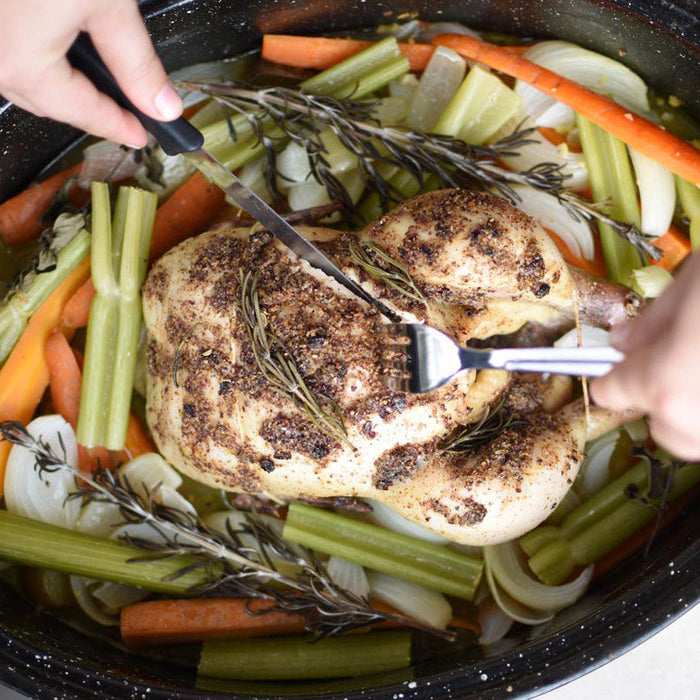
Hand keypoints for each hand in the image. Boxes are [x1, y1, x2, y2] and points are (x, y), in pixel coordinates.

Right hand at [0, 0, 181, 146]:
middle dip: (88, 107)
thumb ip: (136, 62)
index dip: (117, 126)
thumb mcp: (106, 2)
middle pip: (46, 101)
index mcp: (20, 63)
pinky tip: (56, 46)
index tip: (140, 134)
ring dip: (58, 83)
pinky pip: (5, 50)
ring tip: (96, 80)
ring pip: (20, 76)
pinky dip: (33, 55)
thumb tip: (161, 103)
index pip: (81, 111)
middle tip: (125, 112)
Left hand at [591, 252, 699, 460]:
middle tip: (670, 365)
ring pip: (696, 437)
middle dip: (660, 401)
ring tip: (696, 367)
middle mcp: (695, 418)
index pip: (611, 392)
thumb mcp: (693, 281)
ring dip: (692, 410)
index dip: (613, 373)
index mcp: (665, 383)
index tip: (618, 364)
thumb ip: (651, 320)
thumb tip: (624, 340)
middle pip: (661, 428)